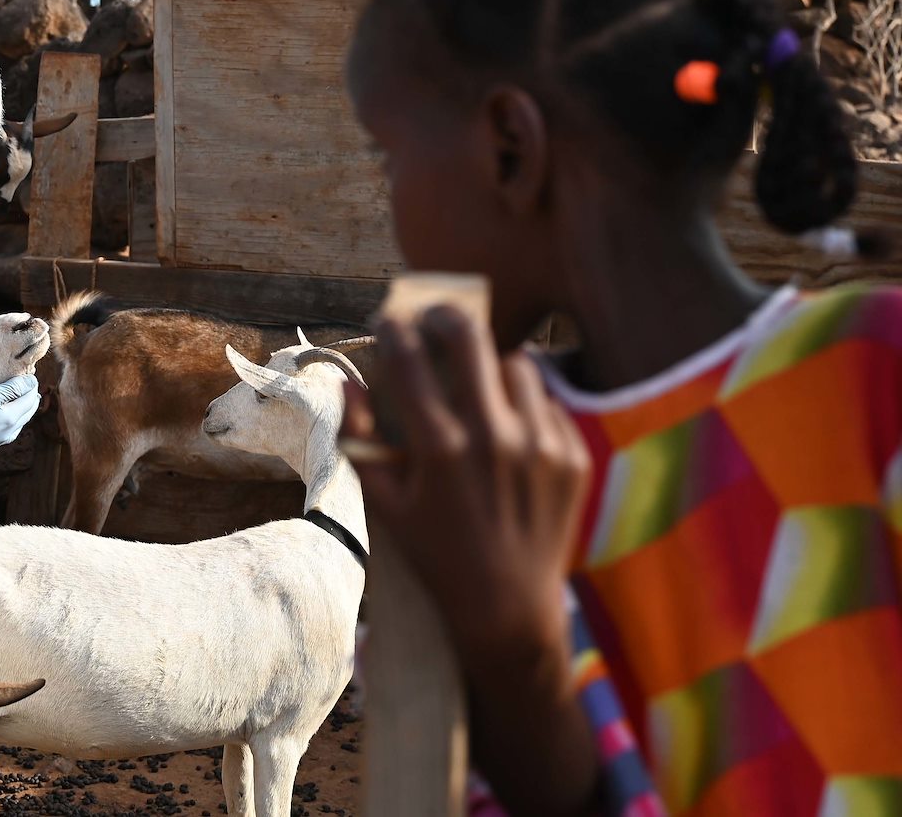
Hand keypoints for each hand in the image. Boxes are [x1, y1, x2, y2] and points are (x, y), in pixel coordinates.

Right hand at [0, 374, 39, 456]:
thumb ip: (13, 387)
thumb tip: (32, 381)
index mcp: (13, 416)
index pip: (30, 397)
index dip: (31, 385)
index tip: (30, 377)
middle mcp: (11, 430)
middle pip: (29, 411)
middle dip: (31, 398)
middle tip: (30, 387)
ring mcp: (2, 439)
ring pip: (20, 423)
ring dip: (24, 410)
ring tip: (23, 401)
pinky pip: (10, 431)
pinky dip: (14, 421)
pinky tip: (9, 419)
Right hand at [343, 306, 591, 668]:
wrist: (509, 607)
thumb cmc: (435, 554)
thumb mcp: (384, 503)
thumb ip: (358, 440)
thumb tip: (349, 383)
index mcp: (440, 449)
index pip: (410, 360)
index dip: (394, 329)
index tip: (389, 320)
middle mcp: (494, 438)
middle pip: (471, 337)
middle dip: (447, 315)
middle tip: (437, 317)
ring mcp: (540, 445)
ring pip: (517, 364)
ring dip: (493, 364)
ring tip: (479, 380)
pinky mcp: (572, 455)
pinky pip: (547, 403)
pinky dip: (525, 405)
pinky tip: (510, 428)